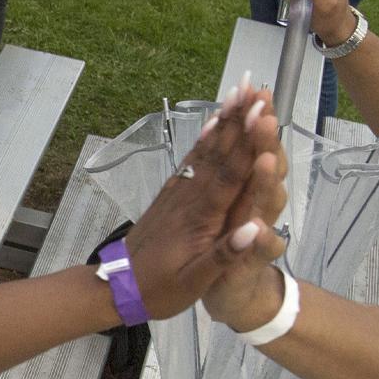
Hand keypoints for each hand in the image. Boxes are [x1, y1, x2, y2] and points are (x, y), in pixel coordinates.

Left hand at [120, 86, 288, 319]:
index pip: (230, 175)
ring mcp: (179, 193)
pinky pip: (192, 160)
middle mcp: (191, 198)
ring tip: (238, 92)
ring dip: (224, 121)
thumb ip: (223, 256)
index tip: (263, 112)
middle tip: (255, 87)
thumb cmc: (158, 290)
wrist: (116, 288)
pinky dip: (205, 138)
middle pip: (220, 153)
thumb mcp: (192, 282)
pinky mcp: (171, 195)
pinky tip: (213, 122)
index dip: (248, 143)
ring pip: (206, 151)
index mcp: (201, 218)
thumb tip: (257, 229)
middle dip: (240, 120)